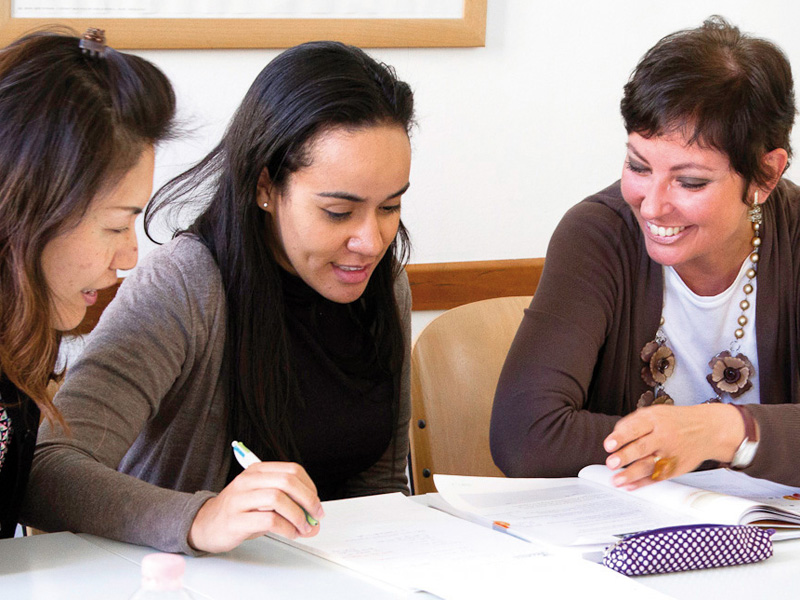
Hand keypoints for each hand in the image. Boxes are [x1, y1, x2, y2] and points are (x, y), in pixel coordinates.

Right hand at [188, 461, 324, 552]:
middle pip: (287, 481)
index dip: (309, 487)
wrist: (204, 524)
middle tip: (315, 515)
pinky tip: (290, 533)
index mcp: (257, 470)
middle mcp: (248, 481)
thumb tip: (314, 518)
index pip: (292, 470)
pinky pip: (268, 520)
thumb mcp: (262, 500)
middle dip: (308, 500)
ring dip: (298, 515)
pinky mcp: (235, 520)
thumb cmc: (238, 511)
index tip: (315, 503)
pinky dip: (286, 528)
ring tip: (303, 527)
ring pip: (278, 498)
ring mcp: (239, 499)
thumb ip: (288, 504)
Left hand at [602, 403, 743, 490]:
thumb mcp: (655, 413)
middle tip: (611, 463)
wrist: (709, 429)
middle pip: (642, 447)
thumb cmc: (674, 421)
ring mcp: (671, 453)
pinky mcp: (676, 468)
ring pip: (649, 465)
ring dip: (631, 475)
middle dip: (625, 456)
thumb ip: (633, 423)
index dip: (620, 437)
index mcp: (655, 419)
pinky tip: (630, 486)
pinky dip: (643, 483)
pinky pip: (658, 477)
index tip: (608, 445)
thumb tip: (614, 438)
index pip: (635, 427)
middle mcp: (663, 436)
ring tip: (616, 480)